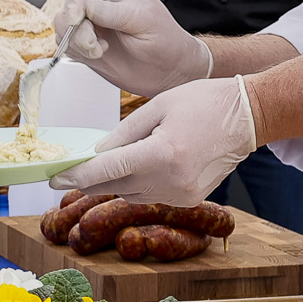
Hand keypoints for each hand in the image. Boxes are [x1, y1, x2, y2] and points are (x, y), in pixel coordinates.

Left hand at [51, 77, 254, 204]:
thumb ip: (123, 133)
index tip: (54, 178)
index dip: (77, 175)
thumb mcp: (157, 106)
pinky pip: (152, 194)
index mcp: (162, 154)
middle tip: (68, 172)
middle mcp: (172, 181)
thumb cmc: (204, 102)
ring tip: (109, 162)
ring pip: (132, 193)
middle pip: (116, 186)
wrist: (248, 117)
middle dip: (91, 179)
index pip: (108, 169)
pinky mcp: (190, 199)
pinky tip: (140, 165)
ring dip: (116, 180)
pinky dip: (139, 182)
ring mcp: (183, 194)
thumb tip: (98, 154)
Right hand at [55, 0, 212, 96]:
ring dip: (76, 41)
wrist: (170, 72)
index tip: (76, 17)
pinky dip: (76, 51)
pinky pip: (66, 44)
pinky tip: (98, 54)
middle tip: (93, 44)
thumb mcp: (143, 22)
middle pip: (69, 6)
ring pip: (63, 25)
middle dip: (76, 27)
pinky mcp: (86, 44)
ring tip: (98, 50)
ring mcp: (92, 24)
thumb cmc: (166, 41)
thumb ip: (113, 13)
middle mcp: (100, 3)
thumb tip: (86, 6)